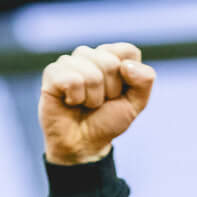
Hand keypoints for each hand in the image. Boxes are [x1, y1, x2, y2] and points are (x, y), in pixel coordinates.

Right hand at [39, 42, 154, 165]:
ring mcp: (69, 62)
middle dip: (110, 91)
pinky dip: (76, 98)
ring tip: (85, 104)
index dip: (128, 78)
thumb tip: (126, 66)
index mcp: (111, 57)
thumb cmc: (106, 122)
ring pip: (91, 73)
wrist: (83, 144)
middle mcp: (89, 56)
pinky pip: (72, 80)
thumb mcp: (135, 104)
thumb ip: (145, 80)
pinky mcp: (52, 73)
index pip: (128, 51)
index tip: (118, 93)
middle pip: (110, 62)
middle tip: (99, 102)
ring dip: (93, 98)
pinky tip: (70, 102)